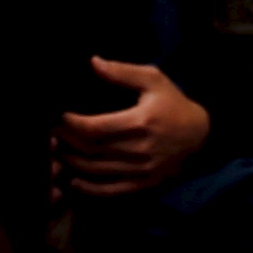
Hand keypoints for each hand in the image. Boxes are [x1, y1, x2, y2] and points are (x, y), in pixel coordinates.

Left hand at [57, 58, 210, 195]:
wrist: (200, 134)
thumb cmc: (172, 103)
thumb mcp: (153, 79)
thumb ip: (122, 72)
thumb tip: (93, 62)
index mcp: (140, 122)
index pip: (95, 128)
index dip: (71, 125)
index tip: (58, 117)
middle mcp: (140, 149)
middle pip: (92, 150)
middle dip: (67, 143)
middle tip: (52, 134)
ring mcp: (142, 170)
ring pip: (97, 171)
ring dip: (73, 163)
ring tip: (58, 152)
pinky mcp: (144, 183)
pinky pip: (112, 190)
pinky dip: (90, 188)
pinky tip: (74, 181)